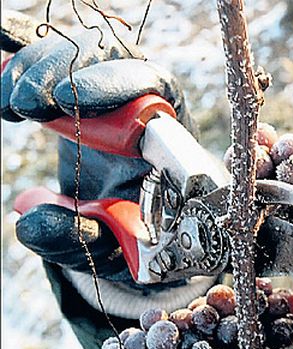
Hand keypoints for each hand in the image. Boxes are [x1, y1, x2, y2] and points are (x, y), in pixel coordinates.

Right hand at [2, 10, 194, 282]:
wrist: (131, 227)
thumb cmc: (135, 236)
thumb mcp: (113, 247)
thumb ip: (80, 239)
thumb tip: (30, 223)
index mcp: (168, 136)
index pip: (153, 86)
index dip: (111, 84)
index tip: (63, 100)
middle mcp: (145, 103)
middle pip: (113, 57)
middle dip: (64, 71)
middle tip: (25, 105)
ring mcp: (112, 91)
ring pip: (81, 50)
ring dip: (38, 64)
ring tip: (10, 104)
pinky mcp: (82, 87)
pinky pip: (55, 54)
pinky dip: (24, 51)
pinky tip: (1, 58)